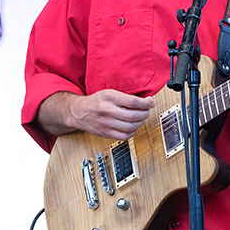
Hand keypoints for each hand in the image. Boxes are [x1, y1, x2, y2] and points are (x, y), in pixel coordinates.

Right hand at [40, 89, 154, 140]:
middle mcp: (107, 111)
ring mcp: (106, 124)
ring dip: (140, 123)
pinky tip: (133, 127)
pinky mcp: (106, 133)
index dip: (145, 103)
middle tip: (146, 111)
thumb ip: (125, 97)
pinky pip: (124, 136)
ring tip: (140, 118)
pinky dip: (133, 132)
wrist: (79, 112)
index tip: (151, 102)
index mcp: (109, 98)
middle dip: (144, 114)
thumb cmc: (96, 101)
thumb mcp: (109, 93)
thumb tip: (144, 101)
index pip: (132, 102)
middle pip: (133, 116)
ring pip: (130, 127)